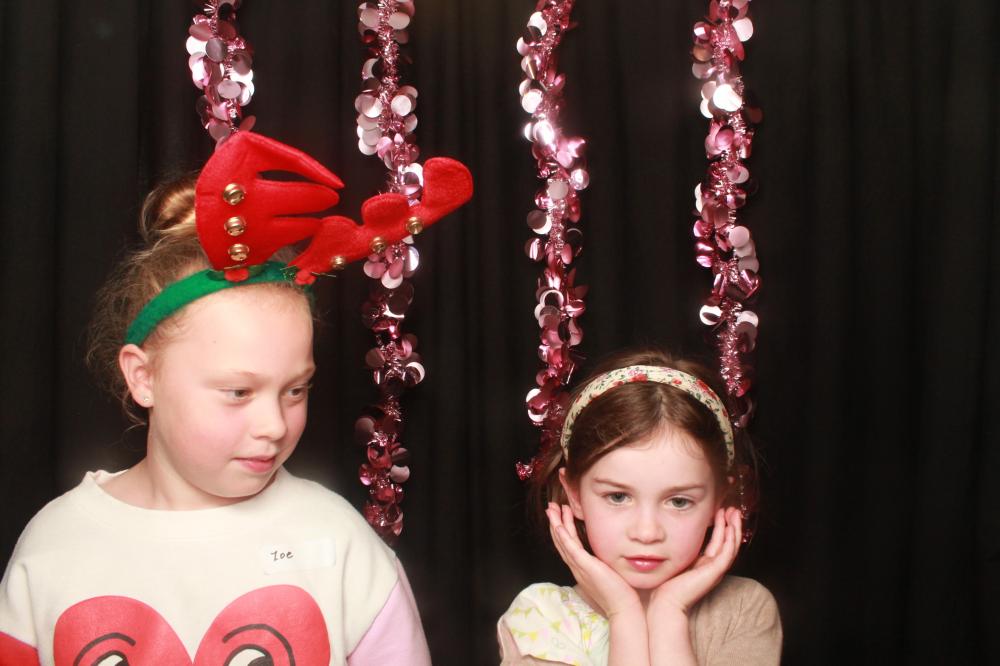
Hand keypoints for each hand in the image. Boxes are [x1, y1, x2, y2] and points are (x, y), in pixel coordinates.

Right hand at [546, 502, 641, 618]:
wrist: (623, 608)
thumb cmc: (620, 593)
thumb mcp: (609, 573)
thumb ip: (604, 563)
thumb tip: (607, 554)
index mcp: (581, 569)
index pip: (567, 546)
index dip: (561, 530)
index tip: (560, 515)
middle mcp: (577, 568)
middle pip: (561, 542)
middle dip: (555, 523)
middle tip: (550, 508)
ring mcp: (580, 568)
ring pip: (563, 542)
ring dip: (556, 524)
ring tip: (553, 509)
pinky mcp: (586, 567)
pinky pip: (571, 549)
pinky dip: (564, 537)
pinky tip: (559, 526)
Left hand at [647, 507, 741, 617]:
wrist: (666, 602)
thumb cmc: (666, 584)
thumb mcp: (675, 561)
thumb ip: (678, 550)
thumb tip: (669, 535)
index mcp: (704, 565)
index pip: (718, 543)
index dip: (721, 527)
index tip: (721, 511)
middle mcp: (712, 567)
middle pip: (728, 542)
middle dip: (730, 525)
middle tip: (732, 509)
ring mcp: (715, 570)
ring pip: (731, 546)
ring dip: (733, 528)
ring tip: (734, 513)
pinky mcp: (714, 573)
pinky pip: (726, 553)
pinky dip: (730, 540)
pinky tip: (730, 527)